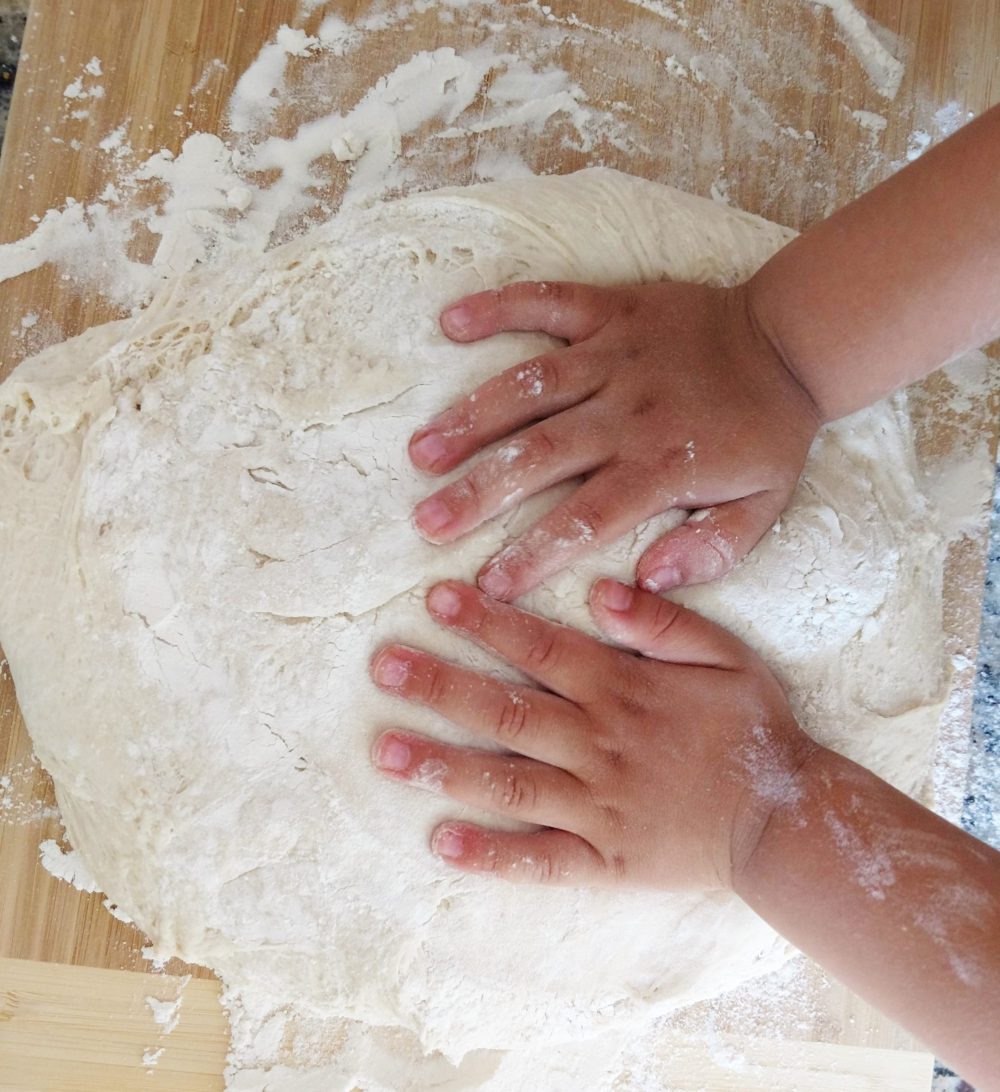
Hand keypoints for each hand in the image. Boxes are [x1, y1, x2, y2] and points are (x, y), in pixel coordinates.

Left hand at [369, 579, 818, 890]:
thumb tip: (601, 590)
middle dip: (441, 686)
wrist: (783, 819)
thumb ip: (664, 623)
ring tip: (385, 752)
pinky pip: (541, 861)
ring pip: (509, 782)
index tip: (436, 598)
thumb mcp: (727, 656)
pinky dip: (492, 855)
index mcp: (623, 691)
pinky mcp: (603, 860)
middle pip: (507, 710)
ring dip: (444, 766)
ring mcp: (596, 807)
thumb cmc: (753, 729)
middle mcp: (599, 745)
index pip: (542, 648)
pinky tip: (442, 843)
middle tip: (382, 667)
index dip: (487, 622)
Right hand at [409, 281, 820, 601]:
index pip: (588, 517)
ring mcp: (616, 353)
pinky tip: (452, 321)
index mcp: (663, 464)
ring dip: (473, 416)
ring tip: (423, 449)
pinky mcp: (614, 308)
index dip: (535, 552)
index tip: (489, 584)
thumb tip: (648, 580)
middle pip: (542, 455)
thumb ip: (712, 548)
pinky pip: (550, 302)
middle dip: (480, 491)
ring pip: (532, 386)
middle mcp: (630, 410)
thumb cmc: (768, 433)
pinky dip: (501, 306)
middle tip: (428, 521)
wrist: (794, 340)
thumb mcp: (764, 506)